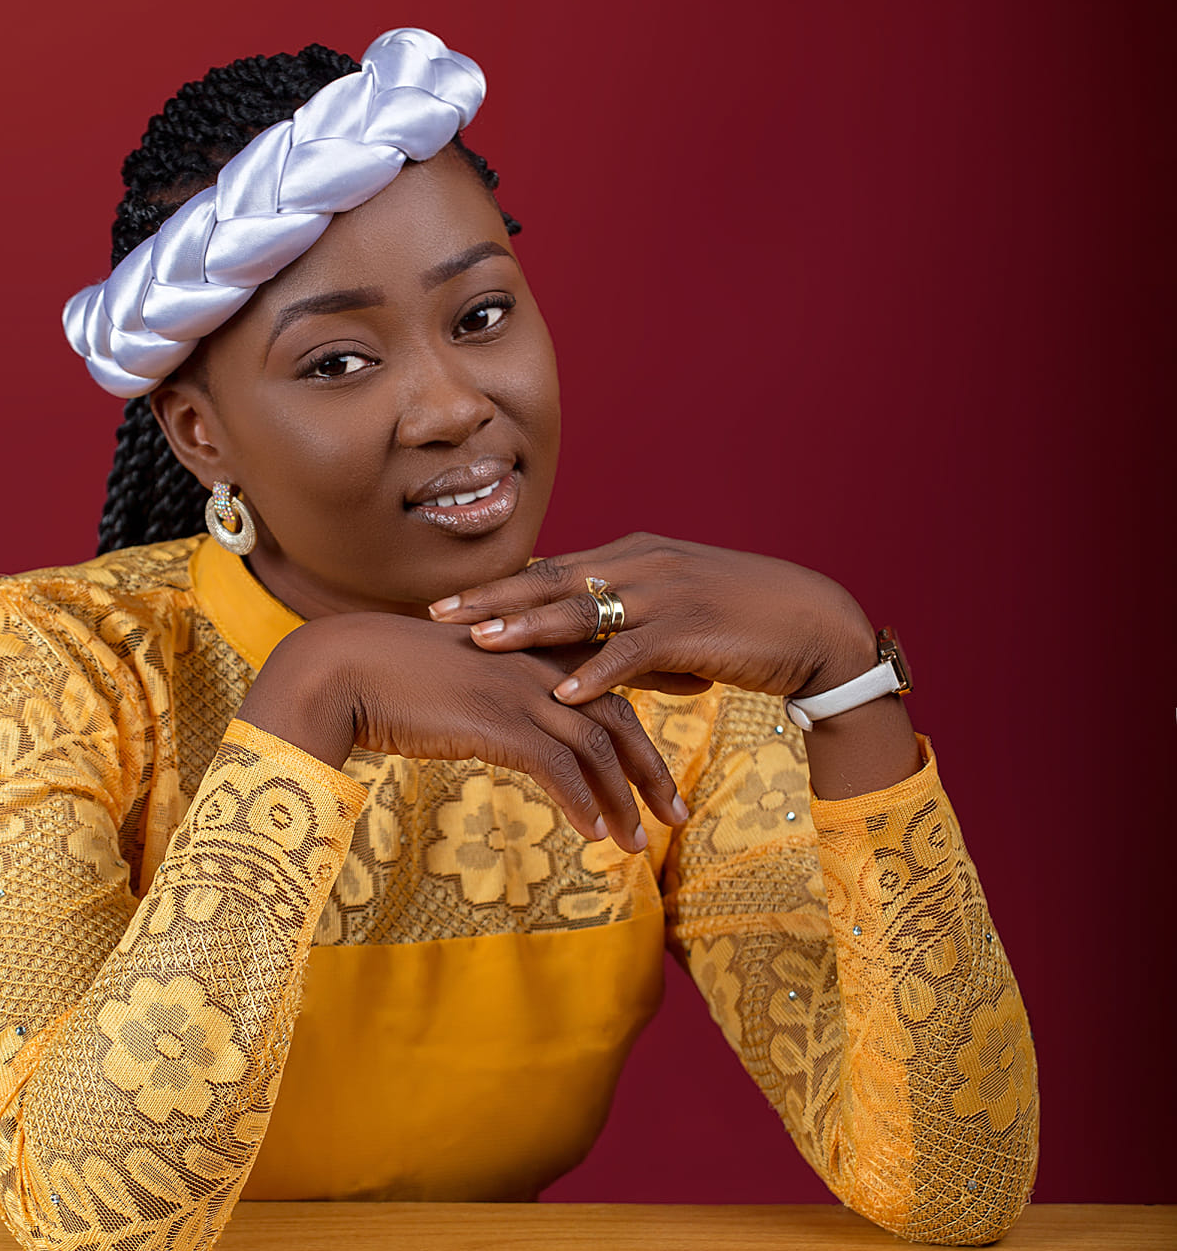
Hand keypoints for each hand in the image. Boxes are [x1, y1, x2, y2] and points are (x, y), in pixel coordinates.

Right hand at [239, 612, 687, 851]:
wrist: (341, 670)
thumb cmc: (389, 677)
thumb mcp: (458, 674)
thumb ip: (495, 688)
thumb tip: (511, 719)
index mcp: (531, 647)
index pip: (610, 672)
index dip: (652, 703)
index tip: (683, 726)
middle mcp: (535, 664)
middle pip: (620, 715)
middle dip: (653, 769)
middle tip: (677, 814)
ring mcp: (518, 691)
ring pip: (598, 746)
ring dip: (623, 800)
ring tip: (636, 844)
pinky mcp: (495, 722)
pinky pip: (558, 767)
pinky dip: (582, 803)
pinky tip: (593, 834)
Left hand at [428, 533, 876, 706]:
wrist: (813, 625)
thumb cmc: (745, 623)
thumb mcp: (676, 612)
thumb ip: (626, 624)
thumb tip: (581, 650)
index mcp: (636, 556)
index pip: (554, 568)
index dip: (501, 585)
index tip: (452, 598)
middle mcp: (643, 565)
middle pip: (552, 580)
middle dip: (493, 598)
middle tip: (438, 614)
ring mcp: (666, 594)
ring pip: (582, 609)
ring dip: (527, 628)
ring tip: (481, 644)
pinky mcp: (690, 629)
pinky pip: (631, 653)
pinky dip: (595, 673)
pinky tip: (561, 695)